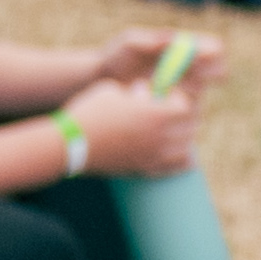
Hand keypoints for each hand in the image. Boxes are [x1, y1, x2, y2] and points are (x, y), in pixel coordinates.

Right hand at [69, 67, 203, 176]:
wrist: (70, 144)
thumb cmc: (89, 112)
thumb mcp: (112, 90)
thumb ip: (134, 91)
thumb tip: (145, 92)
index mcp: (156, 114)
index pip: (185, 106)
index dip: (177, 97)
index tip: (166, 94)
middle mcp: (160, 136)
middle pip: (190, 127)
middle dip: (184, 117)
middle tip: (172, 111)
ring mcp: (154, 156)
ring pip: (186, 149)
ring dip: (184, 138)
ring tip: (175, 131)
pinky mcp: (144, 169)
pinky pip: (174, 168)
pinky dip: (182, 162)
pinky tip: (185, 158)